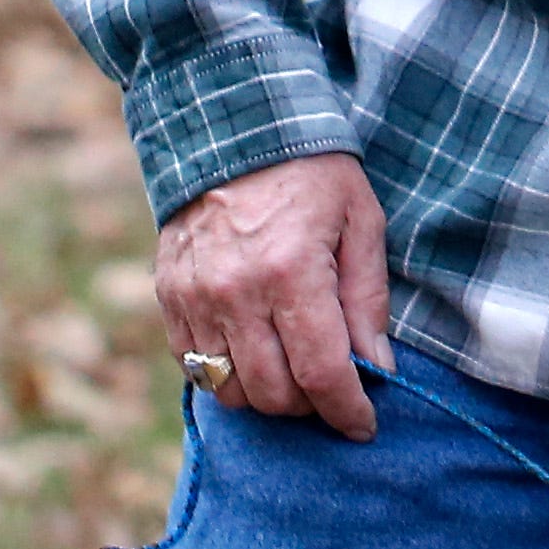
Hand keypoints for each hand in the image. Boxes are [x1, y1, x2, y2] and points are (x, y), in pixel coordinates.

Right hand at [154, 151, 392, 438]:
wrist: (233, 124)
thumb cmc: (310, 173)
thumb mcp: (360, 222)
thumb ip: (368, 300)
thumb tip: (378, 369)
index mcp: (292, 272)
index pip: (322, 374)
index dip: (348, 411)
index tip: (364, 424)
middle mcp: (237, 292)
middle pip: (274, 394)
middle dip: (311, 406)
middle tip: (330, 389)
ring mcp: (196, 295)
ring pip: (230, 390)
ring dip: (266, 395)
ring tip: (291, 371)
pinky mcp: (169, 294)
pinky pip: (193, 365)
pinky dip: (225, 374)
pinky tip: (252, 351)